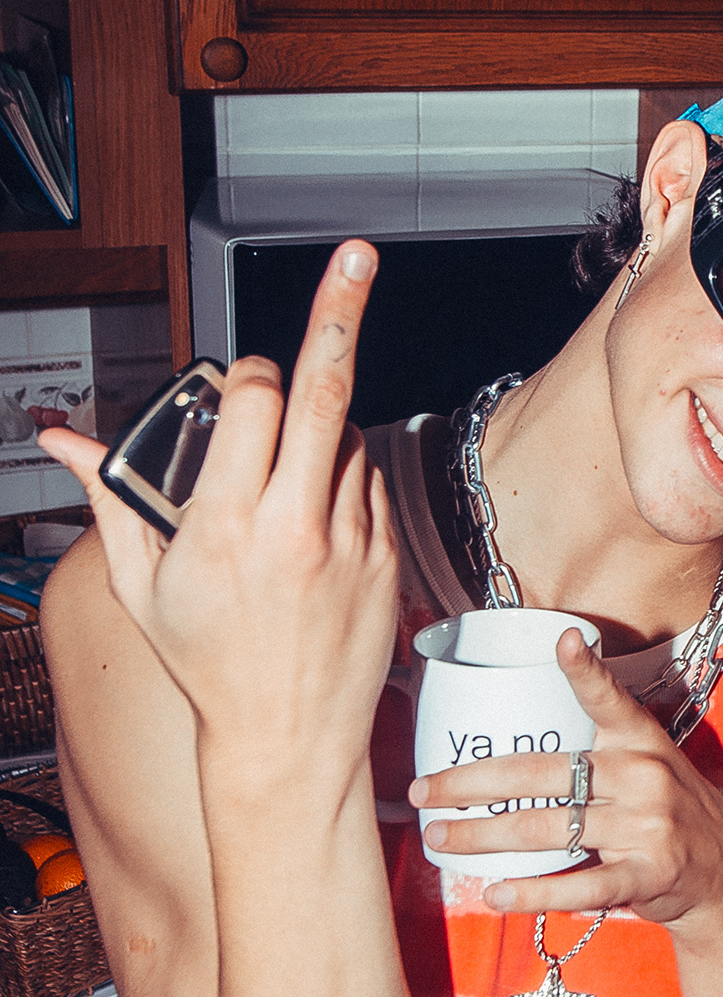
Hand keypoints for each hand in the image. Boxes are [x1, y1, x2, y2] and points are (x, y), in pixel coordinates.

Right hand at [41, 245, 396, 796]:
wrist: (286, 741)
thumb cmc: (208, 666)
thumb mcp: (140, 584)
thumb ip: (110, 496)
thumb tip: (61, 440)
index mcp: (227, 524)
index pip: (256, 398)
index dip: (249, 374)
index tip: (243, 381)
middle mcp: (296, 526)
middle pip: (326, 389)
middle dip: (340, 312)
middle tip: (356, 255)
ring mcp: (351, 541)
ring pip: (348, 439)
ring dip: (320, 434)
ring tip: (285, 494)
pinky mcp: (387, 558)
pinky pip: (369, 485)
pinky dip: (344, 481)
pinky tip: (315, 523)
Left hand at [411, 630, 722, 929]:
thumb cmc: (670, 815)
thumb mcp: (650, 765)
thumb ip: (598, 749)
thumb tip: (515, 749)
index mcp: (640, 742)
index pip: (609, 700)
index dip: (586, 671)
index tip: (564, 642)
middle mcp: (644, 777)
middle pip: (544, 774)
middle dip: (472, 784)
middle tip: (424, 791)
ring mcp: (648, 826)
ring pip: (549, 829)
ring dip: (485, 838)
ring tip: (442, 839)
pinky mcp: (650, 874)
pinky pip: (580, 885)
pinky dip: (533, 892)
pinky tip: (496, 892)